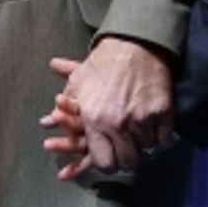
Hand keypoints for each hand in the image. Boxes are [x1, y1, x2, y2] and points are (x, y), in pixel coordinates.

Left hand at [41, 38, 173, 179]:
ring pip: (145, 151)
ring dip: (143, 150)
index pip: (102, 161)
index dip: (106, 164)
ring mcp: (142, 119)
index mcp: (94, 120)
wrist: (136, 42)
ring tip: (141, 147)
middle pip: (127, 161)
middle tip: (127, 157)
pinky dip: (160, 140)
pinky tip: (156, 138)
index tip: (110, 160)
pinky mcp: (162, 112)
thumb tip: (44, 122)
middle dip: (126, 161)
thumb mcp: (79, 82)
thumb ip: (64, 108)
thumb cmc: (105, 63)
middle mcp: (118, 124)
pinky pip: (163, 139)